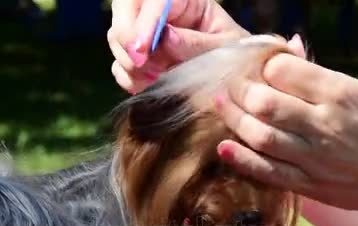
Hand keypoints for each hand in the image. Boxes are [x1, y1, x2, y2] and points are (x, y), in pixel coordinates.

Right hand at [108, 0, 248, 93]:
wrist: (240, 82)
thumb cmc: (237, 59)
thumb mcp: (225, 50)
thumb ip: (196, 44)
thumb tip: (164, 38)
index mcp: (185, 0)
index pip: (155, 0)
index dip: (144, 23)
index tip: (143, 51)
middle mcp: (162, 12)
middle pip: (125, 8)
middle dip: (126, 37)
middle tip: (139, 64)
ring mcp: (147, 34)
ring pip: (117, 36)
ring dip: (127, 60)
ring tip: (153, 78)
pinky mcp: (141, 59)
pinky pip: (119, 64)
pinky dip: (127, 77)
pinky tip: (147, 85)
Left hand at [214, 47, 357, 215]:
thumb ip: (320, 76)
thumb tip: (287, 51)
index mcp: (340, 93)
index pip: (284, 71)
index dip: (265, 66)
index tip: (260, 69)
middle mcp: (325, 124)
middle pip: (265, 103)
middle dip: (240, 90)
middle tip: (231, 85)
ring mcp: (314, 157)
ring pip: (260, 136)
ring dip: (233, 119)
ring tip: (220, 105)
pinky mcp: (309, 185)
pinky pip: (267, 171)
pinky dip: (241, 159)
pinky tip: (224, 147)